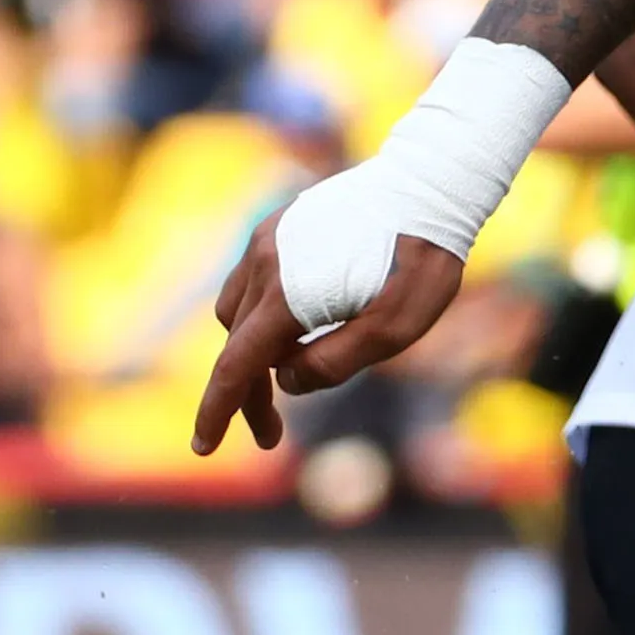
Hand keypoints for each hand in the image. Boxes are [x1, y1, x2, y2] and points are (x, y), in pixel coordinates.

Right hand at [194, 224, 465, 454]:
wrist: (430, 187)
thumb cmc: (420, 264)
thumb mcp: (391, 331)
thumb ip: (333, 365)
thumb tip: (284, 379)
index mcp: (287, 294)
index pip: (236, 366)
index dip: (216, 411)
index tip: (203, 447)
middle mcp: (264, 262)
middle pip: (236, 343)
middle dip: (247, 391)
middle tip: (271, 434)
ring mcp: (267, 238)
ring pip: (238, 310)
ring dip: (253, 349)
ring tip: (293, 370)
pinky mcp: (279, 226)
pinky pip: (252, 280)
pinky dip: (263, 313)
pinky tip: (302, 325)